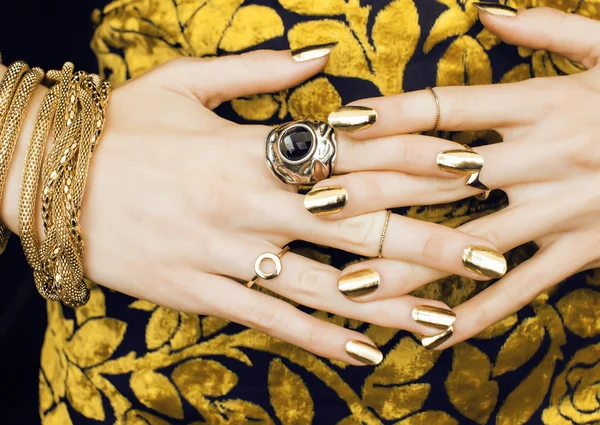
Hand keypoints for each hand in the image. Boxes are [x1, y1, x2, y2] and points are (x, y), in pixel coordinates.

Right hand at [0, 49, 504, 362]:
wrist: (47, 182)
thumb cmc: (118, 129)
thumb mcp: (181, 83)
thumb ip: (257, 72)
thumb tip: (320, 55)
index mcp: (246, 149)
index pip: (349, 155)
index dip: (413, 160)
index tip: (466, 168)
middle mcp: (247, 206)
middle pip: (353, 224)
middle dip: (425, 239)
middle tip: (485, 253)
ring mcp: (225, 255)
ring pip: (322, 284)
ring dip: (388, 303)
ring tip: (442, 319)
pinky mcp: (201, 293)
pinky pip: (270, 320)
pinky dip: (319, 338)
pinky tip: (363, 354)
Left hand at [325, 6, 599, 347]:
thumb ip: (548, 28)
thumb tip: (487, 9)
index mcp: (542, 104)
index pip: (446, 108)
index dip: (389, 116)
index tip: (339, 126)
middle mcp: (544, 156)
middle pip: (438, 178)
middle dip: (373, 193)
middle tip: (315, 208)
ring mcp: (563, 208)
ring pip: (468, 242)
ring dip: (406, 265)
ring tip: (351, 286)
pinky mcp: (586, 250)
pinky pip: (523, 288)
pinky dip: (478, 312)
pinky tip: (433, 333)